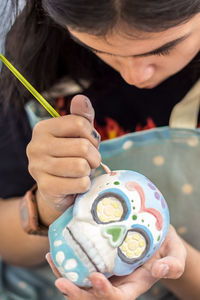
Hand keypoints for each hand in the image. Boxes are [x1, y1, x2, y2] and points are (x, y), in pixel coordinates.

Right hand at [26, 95, 100, 224]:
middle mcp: (36, 146)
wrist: (58, 188)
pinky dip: (85, 185)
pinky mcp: (46, 187)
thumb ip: (81, 117)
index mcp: (43, 128)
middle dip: (94, 156)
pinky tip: (77, 183)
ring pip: (81, 166)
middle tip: (90, 161)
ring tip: (82, 171)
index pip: (80, 124)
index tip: (90, 143)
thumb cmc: (71, 157)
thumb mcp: (78, 135)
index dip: (92, 136)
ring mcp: (38, 167)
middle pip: (82, 147)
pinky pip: (80, 184)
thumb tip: (80, 98)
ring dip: (89, 171)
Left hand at [46, 225, 185, 299]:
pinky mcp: (98, 258)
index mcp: (135, 284)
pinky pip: (80, 266)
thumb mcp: (175, 253)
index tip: (95, 278)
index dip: (105, 294)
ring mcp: (106, 270)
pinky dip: (67, 261)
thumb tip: (159, 271)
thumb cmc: (166, 244)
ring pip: (82, 282)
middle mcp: (117, 281)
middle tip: (61, 281)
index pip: (118, 298)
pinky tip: (56, 251)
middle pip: (94, 297)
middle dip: (77, 293)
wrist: (156, 234)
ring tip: (53, 261)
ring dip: (66, 276)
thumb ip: (174, 264)